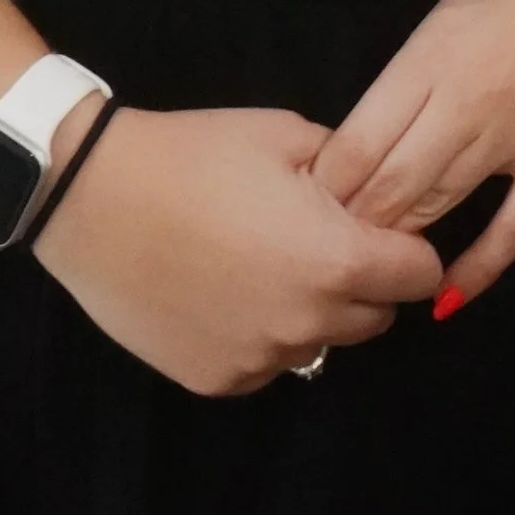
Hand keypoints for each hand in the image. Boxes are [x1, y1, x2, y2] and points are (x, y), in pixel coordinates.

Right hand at [28, 103, 444, 395]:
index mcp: (338, 260)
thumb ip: (346, 166)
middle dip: (362, 283)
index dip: (407, 248)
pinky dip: (259, 335)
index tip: (377, 230)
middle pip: (376, 317)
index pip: (421, 275)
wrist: (93, 198)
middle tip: (314, 241)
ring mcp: (262, 358)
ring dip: (310, 311)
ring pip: (319, 343)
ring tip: (259, 264)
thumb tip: (371, 190)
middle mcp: (309, 322)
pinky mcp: (218, 380)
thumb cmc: (194, 155)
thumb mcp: (284, 133)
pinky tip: (222, 292)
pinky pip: (265, 362)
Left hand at [309, 0, 514, 310]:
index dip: (328, 187)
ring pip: (441, 206)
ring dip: (403, 242)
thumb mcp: (456, 7)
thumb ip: (419, 69)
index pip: (358, 142)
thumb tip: (383, 124)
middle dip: (355, 225)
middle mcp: (463, 99)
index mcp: (429, 55)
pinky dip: (480, 267)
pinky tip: (449, 295)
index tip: (308, 209)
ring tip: (372, 271)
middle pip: (390, 185)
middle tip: (331, 253)